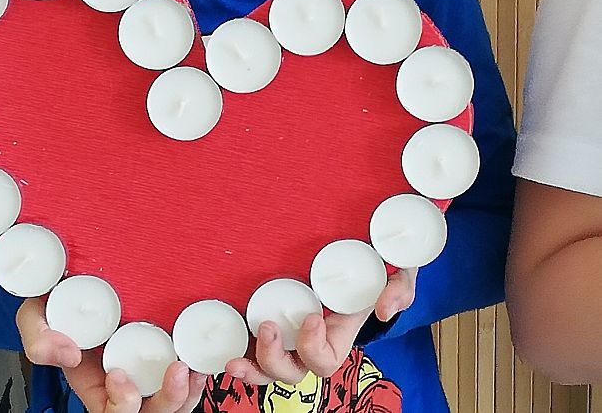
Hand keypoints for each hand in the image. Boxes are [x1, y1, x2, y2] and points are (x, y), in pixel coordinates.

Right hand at [17, 297, 206, 412]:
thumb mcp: (37, 312)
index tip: (117, 376)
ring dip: (186, 391)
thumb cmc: (62, 296)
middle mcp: (124, 378)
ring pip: (173, 401)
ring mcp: (148, 367)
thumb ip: (39, 335)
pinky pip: (188, 379)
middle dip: (165, 401)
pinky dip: (197, 375)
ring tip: (191, 368)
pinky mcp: (168, 350)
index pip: (109, 409)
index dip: (119, 404)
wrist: (83, 271)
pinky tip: (201, 361)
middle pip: (148, 411)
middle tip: (175, 372)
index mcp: (94, 380)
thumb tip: (66, 354)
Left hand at [224, 267, 417, 385]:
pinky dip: (239, 352)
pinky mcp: (273, 316)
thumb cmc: (379, 267)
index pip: (325, 359)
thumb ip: (399, 288)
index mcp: (339, 332)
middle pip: (292, 372)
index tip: (312, 315)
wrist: (363, 250)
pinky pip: (253, 345)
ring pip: (268, 368)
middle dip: (275, 360)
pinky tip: (223, 349)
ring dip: (252, 367)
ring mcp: (290, 331)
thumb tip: (386, 309)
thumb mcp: (399, 274)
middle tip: (270, 326)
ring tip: (236, 356)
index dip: (314, 346)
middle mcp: (312, 338)